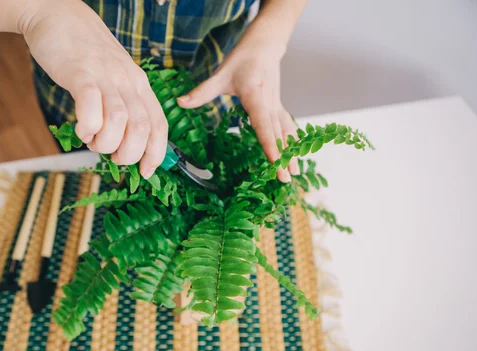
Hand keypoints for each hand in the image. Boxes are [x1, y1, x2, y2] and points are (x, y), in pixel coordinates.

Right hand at [21, 0, 167, 177]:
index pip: (159, 125)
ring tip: (92, 141)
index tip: (145, 172)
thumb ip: (121, 106)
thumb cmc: (85, 55)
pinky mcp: (80, 73)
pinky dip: (88, 126)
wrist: (59, 16)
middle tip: (111, 155)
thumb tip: (120, 144)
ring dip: (106, 143)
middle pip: (142, 128)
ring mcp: (105, 77)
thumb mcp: (113, 78)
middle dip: (129, 154)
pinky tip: (81, 130)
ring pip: (120, 121)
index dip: (156, 154)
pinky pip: (91, 105)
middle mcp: (128, 82)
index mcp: (139, 85)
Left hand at [177, 13, 299, 182]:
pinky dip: (292, 143)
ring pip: (286, 132)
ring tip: (295, 174)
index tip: (275, 160)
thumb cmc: (242, 59)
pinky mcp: (279, 108)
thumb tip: (180, 103)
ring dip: (292, 153)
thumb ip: (201, 92)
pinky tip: (296, 158)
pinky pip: (287, 128)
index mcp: (255, 96)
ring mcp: (277, 106)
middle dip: (283, 156)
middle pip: (277, 134)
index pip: (263, 123)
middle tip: (285, 178)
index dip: (270, 143)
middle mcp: (270, 104)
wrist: (265, 46)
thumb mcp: (220, 75)